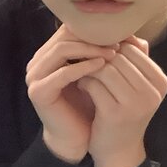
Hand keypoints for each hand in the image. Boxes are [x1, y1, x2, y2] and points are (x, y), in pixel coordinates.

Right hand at [25, 25, 116, 164]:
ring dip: (89, 49)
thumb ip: (105, 53)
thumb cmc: (88, 105)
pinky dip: (83, 67)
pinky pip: (62, 72)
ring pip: (62, 50)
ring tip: (113, 53)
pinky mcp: (39, 91)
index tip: (119, 33)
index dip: (93, 29)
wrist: (75, 137)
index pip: (69, 30)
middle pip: (64, 36)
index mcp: (48, 54)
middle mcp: (37, 62)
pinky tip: (102, 66)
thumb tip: (132, 33)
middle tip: (117, 41)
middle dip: (92, 37)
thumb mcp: (97, 75)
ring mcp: (35, 76)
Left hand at [77, 36, 166, 166]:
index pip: (134, 49)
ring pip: (106, 68)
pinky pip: (94, 84)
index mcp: (160, 82)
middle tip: (83, 56)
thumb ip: (133, 60)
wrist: (118, 151)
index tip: (96, 49)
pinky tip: (80, 84)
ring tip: (81, 70)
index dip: (112, 45)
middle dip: (98, 55)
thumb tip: (124, 30)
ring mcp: (136, 104)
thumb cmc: (124, 112)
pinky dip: (84, 81)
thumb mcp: (135, 86)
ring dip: (89, 67)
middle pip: (119, 57)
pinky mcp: (115, 113)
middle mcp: (153, 92)